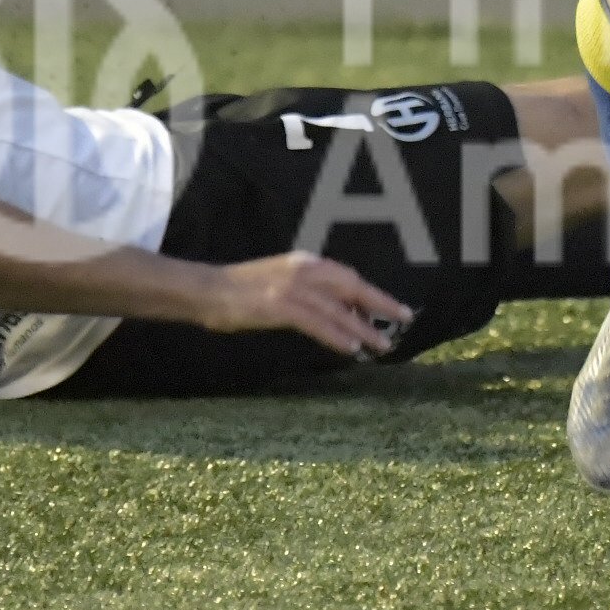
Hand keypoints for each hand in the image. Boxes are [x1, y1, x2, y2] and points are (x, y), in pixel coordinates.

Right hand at [200, 251, 413, 357]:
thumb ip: (307, 293)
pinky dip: (336, 334)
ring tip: (382, 345)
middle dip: (380, 303)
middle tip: (404, 319)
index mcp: (304, 263)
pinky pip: (316, 322)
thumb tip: (336, 312)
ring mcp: (291, 287)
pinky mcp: (278, 306)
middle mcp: (303, 269)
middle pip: (351, 287)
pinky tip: (351, 347)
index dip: (372, 293)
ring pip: (337, 308)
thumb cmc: (238, 291)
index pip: (347, 277)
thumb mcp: (279, 282)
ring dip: (362, 327)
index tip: (395, 307)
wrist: (204, 289)